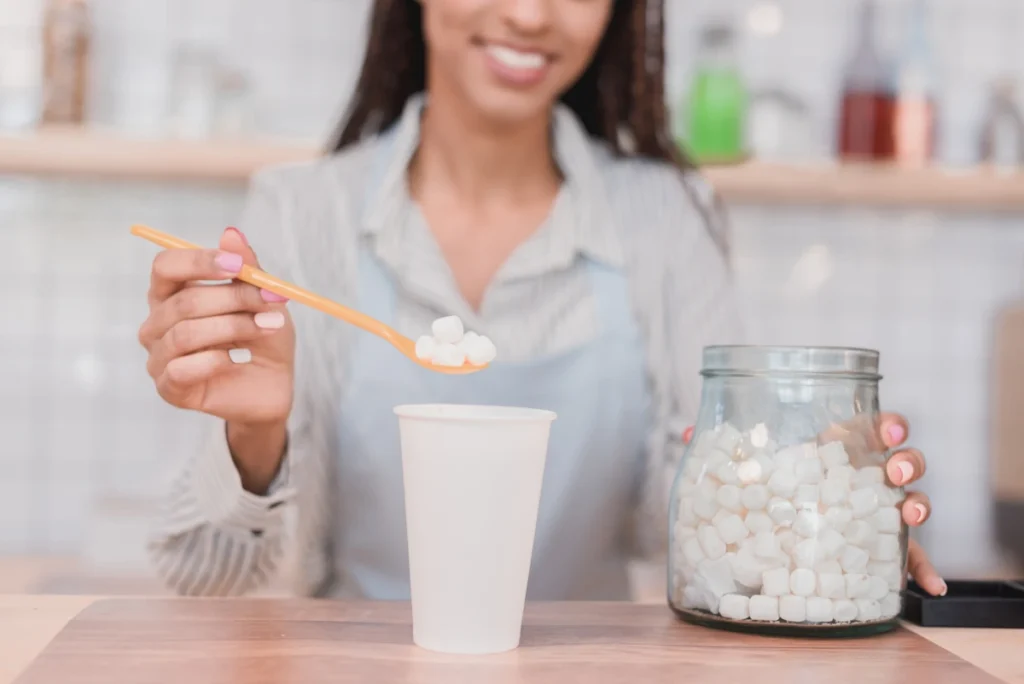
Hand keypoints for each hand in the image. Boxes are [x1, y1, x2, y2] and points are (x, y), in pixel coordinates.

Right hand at [138, 227, 295, 490]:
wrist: (273, 387)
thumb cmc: (263, 339)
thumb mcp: (263, 299)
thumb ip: (247, 269)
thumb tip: (231, 233)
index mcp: (172, 294)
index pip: (165, 267)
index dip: (199, 262)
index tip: (238, 265)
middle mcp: (157, 323)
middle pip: (183, 300)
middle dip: (234, 298)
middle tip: (272, 300)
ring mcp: (158, 357)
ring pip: (185, 333)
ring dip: (233, 327)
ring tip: (268, 327)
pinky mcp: (168, 388)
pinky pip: (182, 368)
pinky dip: (215, 361)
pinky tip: (233, 360)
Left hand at [683, 413, 946, 596]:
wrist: (779, 529)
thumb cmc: (775, 486)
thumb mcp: (751, 469)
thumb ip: (725, 450)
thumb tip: (689, 432)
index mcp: (841, 449)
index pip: (875, 427)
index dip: (889, 422)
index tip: (889, 425)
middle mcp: (867, 478)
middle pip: (904, 461)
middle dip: (908, 460)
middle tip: (894, 468)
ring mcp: (879, 513)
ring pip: (912, 502)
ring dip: (918, 504)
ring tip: (909, 512)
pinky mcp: (883, 549)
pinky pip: (910, 559)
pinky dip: (925, 572)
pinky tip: (931, 587)